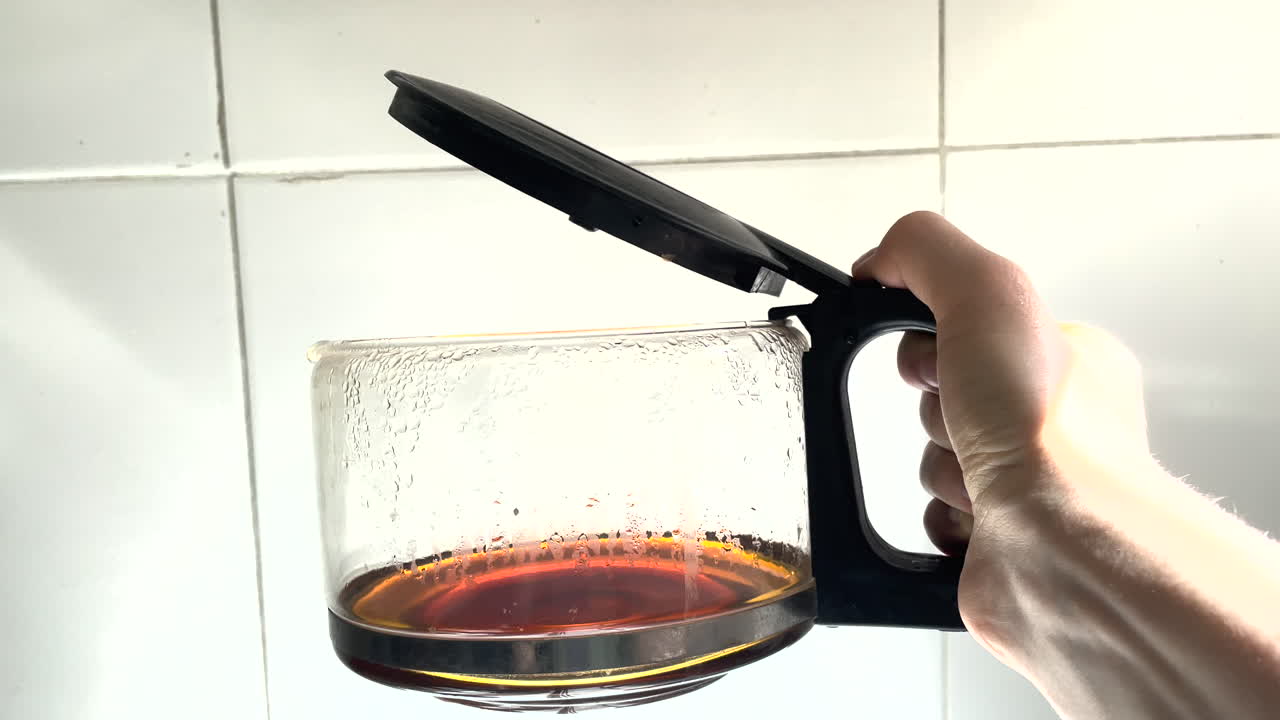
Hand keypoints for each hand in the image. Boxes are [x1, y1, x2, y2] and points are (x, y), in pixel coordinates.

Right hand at [852, 212, 1152, 653]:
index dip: (932, 339)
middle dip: (935, 411)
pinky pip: (931, 520)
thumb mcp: (989, 292)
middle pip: (938, 397)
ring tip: (980, 480)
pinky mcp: (997, 542)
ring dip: (939, 467)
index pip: (965, 326)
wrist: (1065, 548)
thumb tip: (875, 262)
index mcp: (1063, 358)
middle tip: (966, 419)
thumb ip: (927, 251)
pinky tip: (972, 518)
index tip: (938, 354)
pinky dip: (938, 519)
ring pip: (931, 459)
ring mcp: (1027, 484)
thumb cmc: (1051, 429)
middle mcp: (1050, 420)